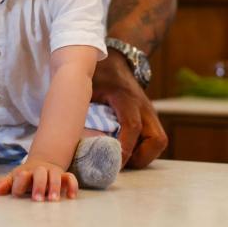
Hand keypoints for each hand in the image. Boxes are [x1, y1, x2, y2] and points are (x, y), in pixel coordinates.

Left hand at [0, 158, 77, 201]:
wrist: (42, 163)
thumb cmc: (25, 177)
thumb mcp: (14, 179)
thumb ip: (5, 184)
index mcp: (25, 172)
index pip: (21, 175)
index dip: (19, 183)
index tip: (17, 193)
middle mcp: (39, 171)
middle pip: (40, 173)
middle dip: (38, 185)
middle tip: (37, 199)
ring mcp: (52, 172)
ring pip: (55, 175)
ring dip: (54, 186)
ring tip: (53, 200)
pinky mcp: (64, 176)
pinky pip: (70, 178)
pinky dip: (72, 185)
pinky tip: (71, 197)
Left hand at [92, 52, 166, 167]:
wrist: (115, 62)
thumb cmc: (98, 76)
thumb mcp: (87, 87)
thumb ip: (82, 109)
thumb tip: (69, 137)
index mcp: (126, 98)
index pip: (132, 126)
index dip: (125, 148)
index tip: (113, 163)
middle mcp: (143, 107)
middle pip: (156, 139)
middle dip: (140, 158)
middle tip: (119, 164)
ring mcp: (150, 113)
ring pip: (158, 141)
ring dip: (143, 156)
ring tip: (122, 160)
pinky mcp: (150, 118)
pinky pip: (154, 139)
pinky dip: (143, 150)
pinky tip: (126, 150)